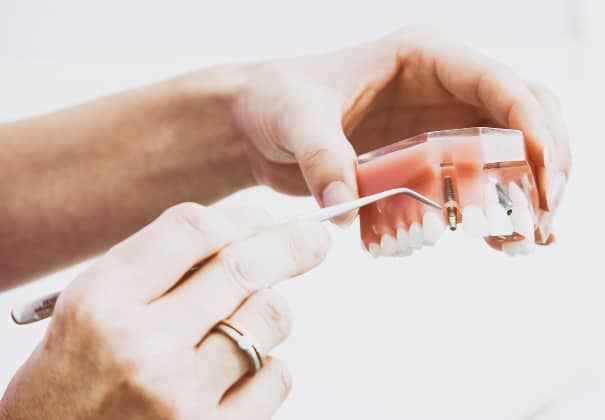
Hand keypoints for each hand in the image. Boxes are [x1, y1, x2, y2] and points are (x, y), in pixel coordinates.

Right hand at [1, 203, 328, 419]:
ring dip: (270, 309)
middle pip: (244, 268)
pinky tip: (240, 370)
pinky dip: (269, 365)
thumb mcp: (92, 310)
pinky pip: (277, 377)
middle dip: (292, 244)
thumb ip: (158, 269)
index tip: (263, 218)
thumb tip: (248, 233)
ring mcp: (181, 397)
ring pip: (270, 317)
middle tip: (315, 238)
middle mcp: (142, 348)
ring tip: (248, 319)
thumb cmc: (73, 380)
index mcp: (102, 303)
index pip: (191, 229)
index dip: (240, 217)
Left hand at [228, 26, 570, 236]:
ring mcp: (444, 125)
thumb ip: (320, 156)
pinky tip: (505, 243)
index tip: (542, 175)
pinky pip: (482, 182)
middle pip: (527, 114)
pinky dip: (500, 210)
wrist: (258, 125)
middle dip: (546, 163)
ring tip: (531, 238)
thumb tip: (344, 205)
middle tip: (543, 216)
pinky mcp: (433, 161)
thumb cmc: (277, 101)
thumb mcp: (295, 119)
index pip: (499, 83)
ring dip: (531, 193)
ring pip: (514, 151)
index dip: (531, 125)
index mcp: (425, 59)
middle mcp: (446, 89)